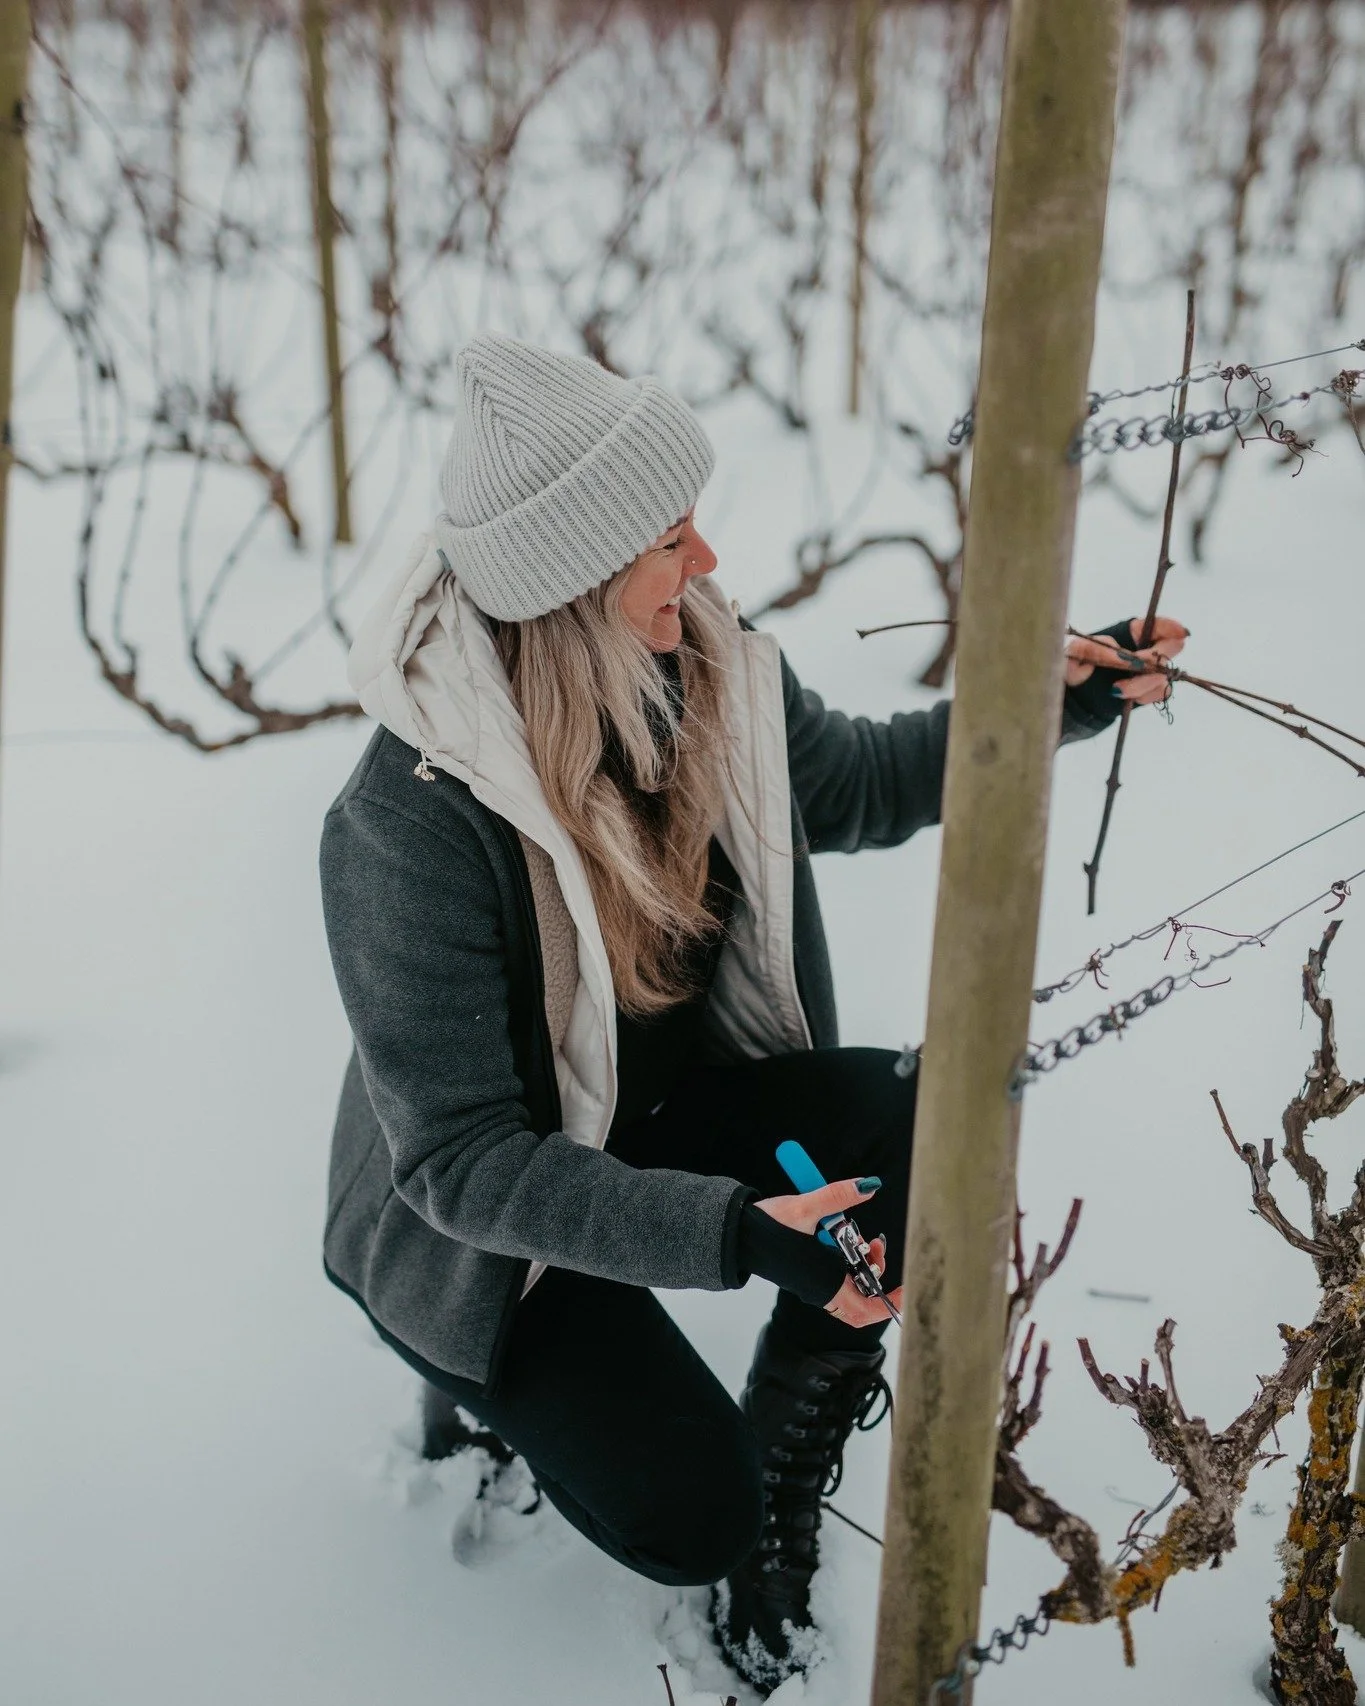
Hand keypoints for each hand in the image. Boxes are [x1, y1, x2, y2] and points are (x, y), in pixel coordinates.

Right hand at [753, 1177, 902, 1329]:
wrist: (736, 1232)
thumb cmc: (765, 1227)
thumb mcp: (805, 1207)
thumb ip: (838, 1196)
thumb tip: (868, 1186)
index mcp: (823, 1283)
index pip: (866, 1309)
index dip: (891, 1303)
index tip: (908, 1288)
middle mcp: (821, 1289)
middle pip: (862, 1299)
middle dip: (877, 1275)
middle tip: (876, 1246)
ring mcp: (815, 1282)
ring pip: (851, 1285)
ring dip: (862, 1262)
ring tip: (861, 1235)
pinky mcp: (810, 1272)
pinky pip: (838, 1275)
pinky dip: (848, 1257)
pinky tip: (845, 1234)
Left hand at [1065, 616, 1188, 705]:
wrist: (1069, 694)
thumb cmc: (1069, 662)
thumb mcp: (1072, 649)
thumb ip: (1094, 648)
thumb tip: (1121, 656)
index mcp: (1130, 632)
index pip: (1159, 625)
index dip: (1172, 627)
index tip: (1179, 633)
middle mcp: (1143, 649)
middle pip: (1172, 647)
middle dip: (1155, 658)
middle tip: (1135, 666)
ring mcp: (1147, 671)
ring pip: (1164, 674)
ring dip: (1143, 683)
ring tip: (1116, 689)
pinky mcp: (1145, 691)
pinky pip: (1160, 692)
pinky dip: (1144, 695)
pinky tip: (1123, 696)